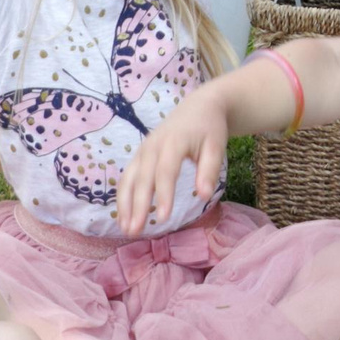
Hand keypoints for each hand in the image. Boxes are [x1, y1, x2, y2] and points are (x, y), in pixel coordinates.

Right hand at [115, 92, 230, 237]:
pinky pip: (127, 177)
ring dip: (124, 204)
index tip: (163, 219)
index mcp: (173, 142)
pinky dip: (123, 197)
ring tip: (126, 229)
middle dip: (137, 206)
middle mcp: (152, 146)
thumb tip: (204, 196)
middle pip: (142, 179)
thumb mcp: (216, 146)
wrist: (199, 107)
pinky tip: (124, 217)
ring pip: (128, 179)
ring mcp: (143, 150)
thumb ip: (209, 170)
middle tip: (135, 232)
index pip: (166, 172)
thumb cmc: (209, 128)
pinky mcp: (139, 155)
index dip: (163, 195)